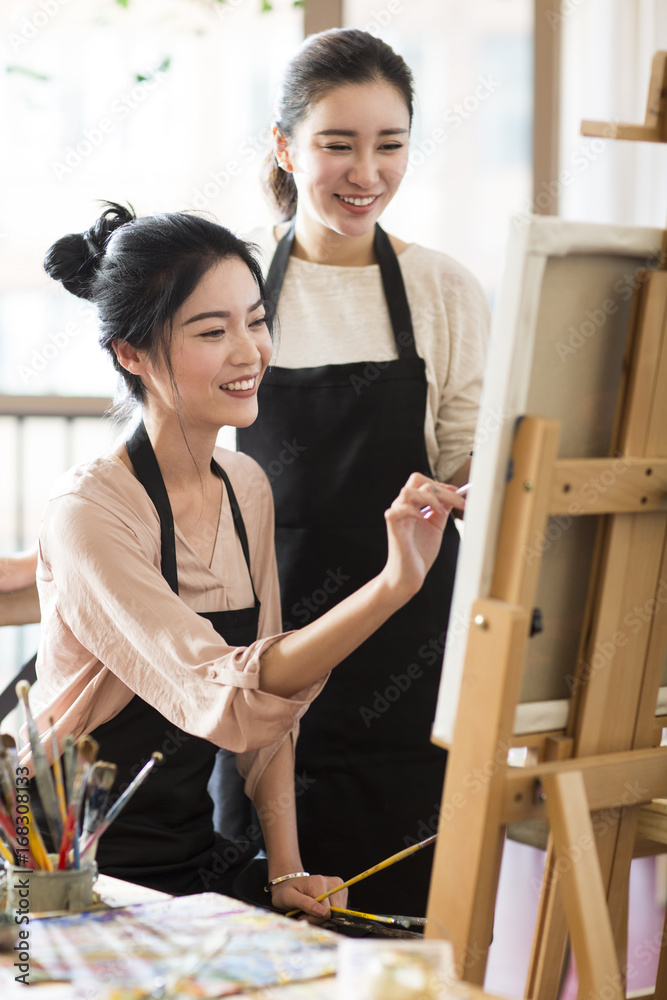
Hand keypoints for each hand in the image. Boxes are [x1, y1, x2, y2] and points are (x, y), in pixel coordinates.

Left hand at [269, 873, 347, 922]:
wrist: (290, 884)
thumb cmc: (287, 892)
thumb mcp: (289, 897)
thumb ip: (305, 903)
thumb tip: (322, 912)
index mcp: (319, 882)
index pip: (326, 911)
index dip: (314, 918)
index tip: (302, 916)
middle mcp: (333, 882)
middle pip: (335, 912)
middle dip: (321, 918)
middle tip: (307, 914)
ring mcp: (339, 886)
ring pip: (339, 912)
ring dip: (325, 916)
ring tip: (312, 910)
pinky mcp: (342, 891)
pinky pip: (340, 910)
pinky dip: (330, 913)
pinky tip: (319, 908)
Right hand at [381, 473, 464, 602]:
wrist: (409, 575)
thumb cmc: (420, 552)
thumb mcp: (436, 526)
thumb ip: (442, 510)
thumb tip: (454, 495)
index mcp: (413, 505)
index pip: (425, 483)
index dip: (443, 485)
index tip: (459, 493)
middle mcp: (404, 507)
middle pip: (415, 479)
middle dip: (438, 486)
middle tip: (455, 499)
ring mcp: (398, 516)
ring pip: (407, 491)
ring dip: (428, 497)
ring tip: (440, 512)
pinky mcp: (393, 528)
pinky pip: (397, 510)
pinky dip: (412, 510)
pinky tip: (423, 518)